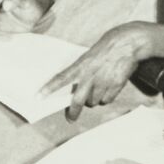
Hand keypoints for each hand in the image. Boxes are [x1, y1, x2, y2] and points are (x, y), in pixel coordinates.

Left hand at [39, 22, 153, 121]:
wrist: (125, 44)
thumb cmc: (103, 50)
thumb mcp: (87, 58)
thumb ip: (80, 73)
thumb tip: (74, 91)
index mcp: (80, 66)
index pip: (60, 78)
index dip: (48, 89)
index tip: (38, 97)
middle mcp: (90, 76)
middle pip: (78, 100)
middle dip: (73, 112)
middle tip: (71, 119)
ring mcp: (103, 82)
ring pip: (94, 102)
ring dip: (92, 101)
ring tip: (96, 90)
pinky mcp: (115, 86)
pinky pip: (107, 101)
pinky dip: (105, 99)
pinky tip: (108, 89)